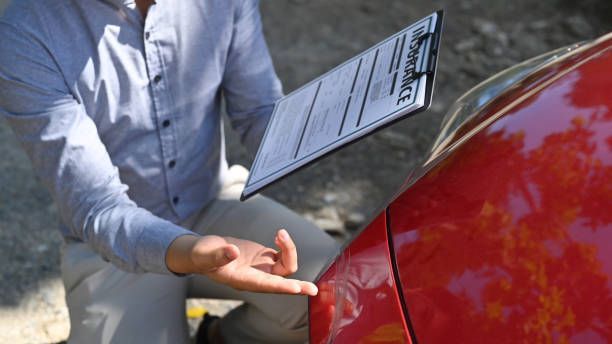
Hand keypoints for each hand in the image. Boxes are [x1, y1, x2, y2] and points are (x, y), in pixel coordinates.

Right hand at [166, 229, 317, 295]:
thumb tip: (232, 252)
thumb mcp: (205, 254)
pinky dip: (286, 245)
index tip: (296, 289)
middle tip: (313, 289)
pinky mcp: (265, 258)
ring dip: (289, 249)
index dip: (281, 287)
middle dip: (298, 286)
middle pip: (282, 282)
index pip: (265, 285)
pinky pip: (283, 255)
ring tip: (280, 233)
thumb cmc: (201, 255)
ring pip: (286, 266)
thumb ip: (218, 254)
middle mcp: (256, 277)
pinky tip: (279, 235)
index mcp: (242, 279)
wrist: (204, 251)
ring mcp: (262, 268)